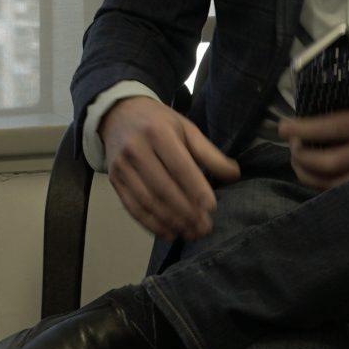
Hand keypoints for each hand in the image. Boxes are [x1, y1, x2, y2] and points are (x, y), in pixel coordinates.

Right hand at [99, 95, 240, 240]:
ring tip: (191, 233)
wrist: (118, 114)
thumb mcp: (186, 128)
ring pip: (147, 201)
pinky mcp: (114, 180)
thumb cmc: (159, 123)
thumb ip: (209, 153)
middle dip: (186, 212)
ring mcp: (121, 166)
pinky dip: (151, 224)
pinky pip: (133, 207)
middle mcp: (136, 149)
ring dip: (171, 222)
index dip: (196, 189)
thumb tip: (234, 175)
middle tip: (205, 228)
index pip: (179, 166)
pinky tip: (169, 233)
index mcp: (157, 132)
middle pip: (163, 188)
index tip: (212, 208)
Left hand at [279, 75, 348, 189]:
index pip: (328, 127)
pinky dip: (327, 186)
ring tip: (298, 161)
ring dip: (309, 174)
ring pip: (336, 182)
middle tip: (291, 144)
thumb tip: (314, 80)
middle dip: (300, 155)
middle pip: (327, 161)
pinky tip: (316, 176)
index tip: (283, 127)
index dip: (300, 129)